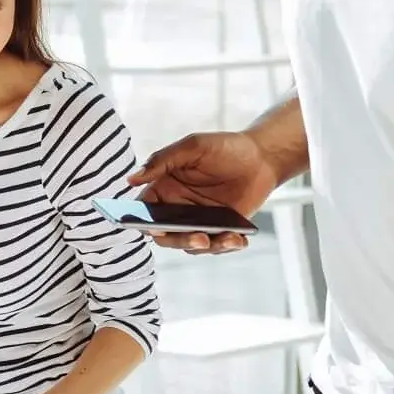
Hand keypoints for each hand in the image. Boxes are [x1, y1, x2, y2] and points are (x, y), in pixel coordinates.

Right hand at [127, 131, 283, 254]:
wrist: (262, 157)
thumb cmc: (225, 147)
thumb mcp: (193, 147)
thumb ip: (162, 161)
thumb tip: (131, 179)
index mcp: (165, 188)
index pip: (145, 210)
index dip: (143, 222)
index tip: (155, 227)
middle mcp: (178, 209)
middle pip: (167, 236)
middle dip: (180, 240)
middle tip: (199, 237)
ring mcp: (200, 222)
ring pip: (192, 244)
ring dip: (207, 246)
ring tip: (228, 237)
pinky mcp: (221, 230)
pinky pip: (217, 245)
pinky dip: (227, 245)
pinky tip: (239, 239)